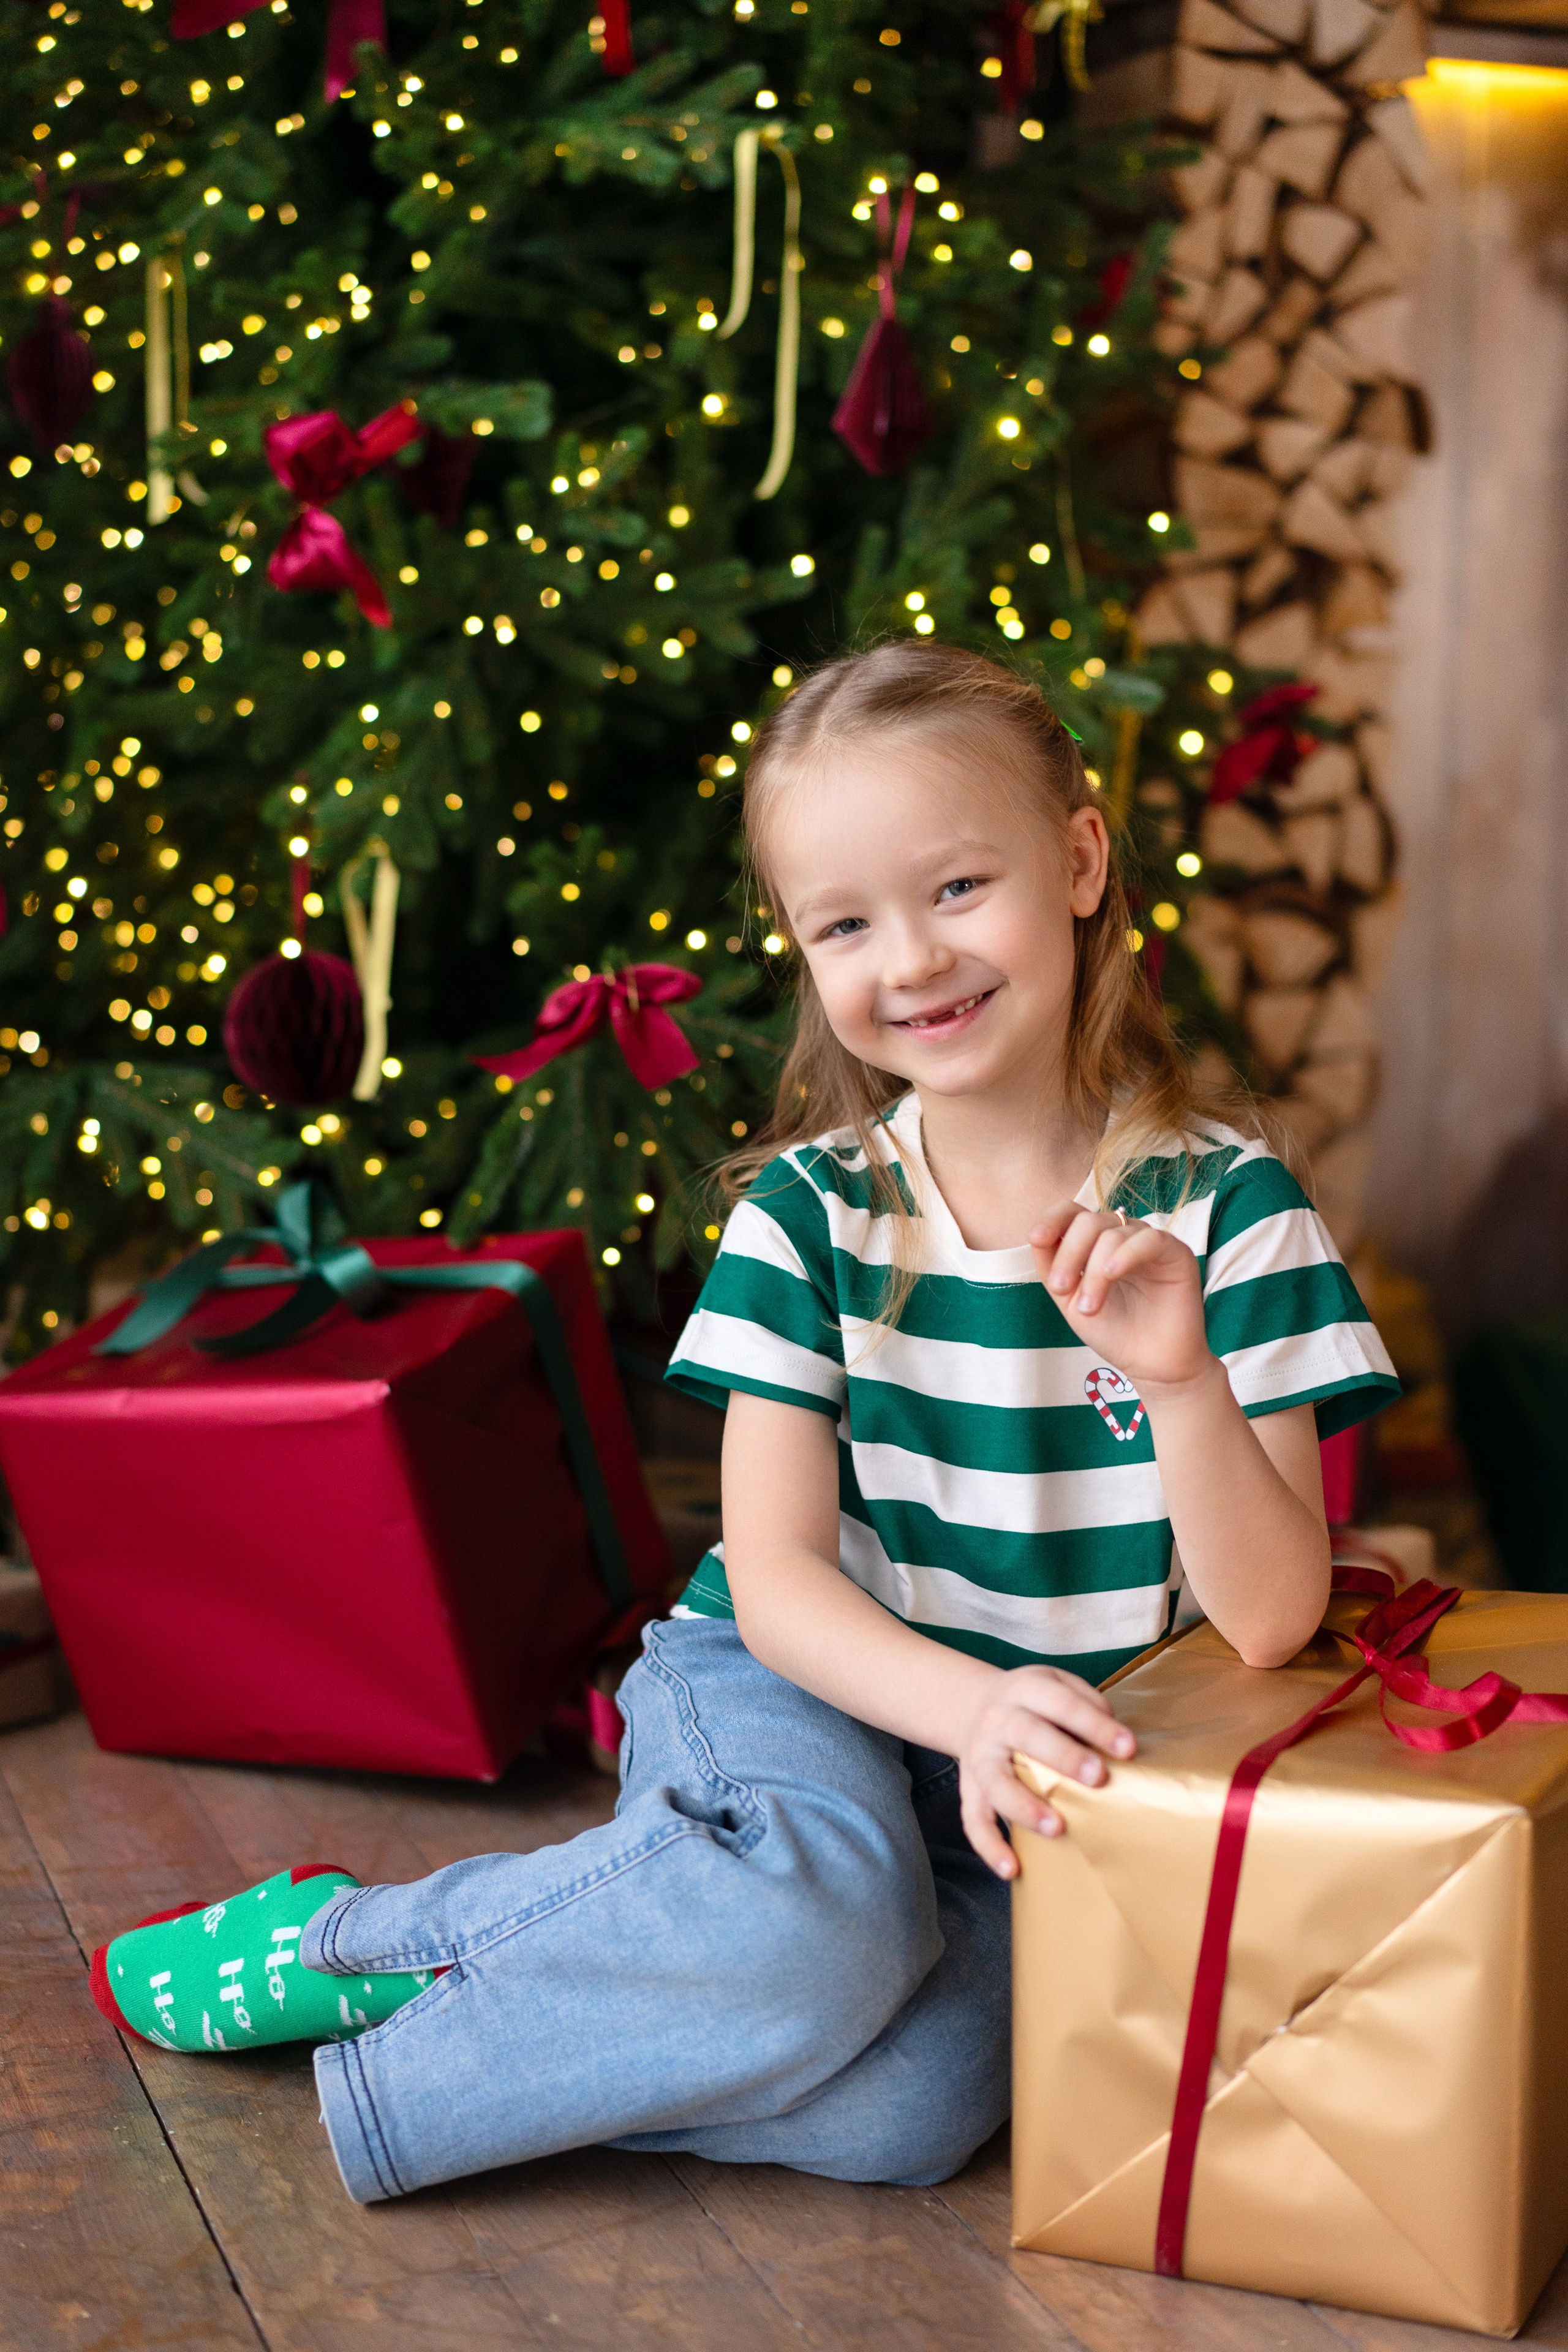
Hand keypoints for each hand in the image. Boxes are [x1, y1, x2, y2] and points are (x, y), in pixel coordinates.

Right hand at [957, 1664, 1135, 1878]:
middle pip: (1027, 1735)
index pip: (1061, 1702)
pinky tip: (1012, 1869)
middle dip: (1063, 1756)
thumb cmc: (1032, 1702)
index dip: (1095, 1724)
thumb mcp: (1056, 1683)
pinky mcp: (970, 1787)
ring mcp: (980, 1755)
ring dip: (1025, 1805)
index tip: (1128, 1747)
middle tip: (1098, 1777)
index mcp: (1025, 1689)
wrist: (973, 1706)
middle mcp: (998, 1720)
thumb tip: (1117, 1741)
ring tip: (1057, 1827)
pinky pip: (973, 1819)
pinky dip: (989, 1846)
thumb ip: (1085, 1702)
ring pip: (996, 1781)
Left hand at [1029, 1202, 1212, 1397]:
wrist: (1151, 1364)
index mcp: (1095, 1243)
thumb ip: (1053, 1267)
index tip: (1036, 1238)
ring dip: (1093, 1272)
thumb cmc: (1113, 1331)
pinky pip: (1148, 1240)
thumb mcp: (1070, 1299)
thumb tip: (1037, 1235)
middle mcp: (1122, 1236)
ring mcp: (1148, 1242)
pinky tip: (1112, 1275)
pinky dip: (1125, 1255)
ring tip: (1090, 1308)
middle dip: (1069, 1254)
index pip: (1072, 1212)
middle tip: (1062, 1290)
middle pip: (1088, 1221)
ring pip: (1112, 1234)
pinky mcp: (1175, 1252)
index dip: (1052, 1218)